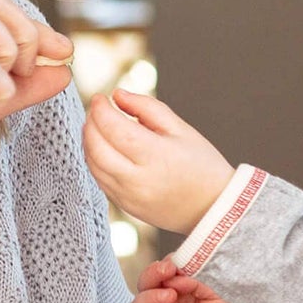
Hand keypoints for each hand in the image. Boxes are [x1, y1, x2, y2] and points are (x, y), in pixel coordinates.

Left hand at [83, 89, 233, 233]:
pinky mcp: (125, 206)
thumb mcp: (181, 129)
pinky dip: (95, 160)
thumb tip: (118, 95)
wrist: (213, 206)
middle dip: (90, 124)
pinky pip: (100, 180)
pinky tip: (103, 148)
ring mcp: (130, 197)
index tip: (101, 98)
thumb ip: (147, 107)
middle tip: (96, 110)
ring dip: (89, 142)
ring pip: (94, 165)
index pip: (115, 129)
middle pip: (98, 148)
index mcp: (158, 156)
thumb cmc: (202, 165)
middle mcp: (140, 180)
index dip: (102, 110)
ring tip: (97, 126)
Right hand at [128, 257, 271, 302]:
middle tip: (167, 273)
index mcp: (183, 289)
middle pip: (144, 286)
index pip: (162, 272)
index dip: (164, 266)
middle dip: (151, 276)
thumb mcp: (221, 292)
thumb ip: (200, 279)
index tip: (174, 264)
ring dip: (148, 298)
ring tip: (170, 296)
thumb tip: (179, 271)